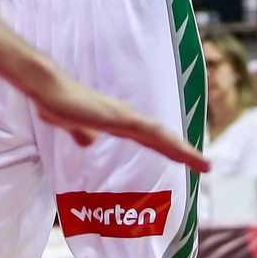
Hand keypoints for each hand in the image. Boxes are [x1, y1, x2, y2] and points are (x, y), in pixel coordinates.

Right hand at [34, 70, 208, 171]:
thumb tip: (89, 141)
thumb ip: (82, 132)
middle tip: (206, 167)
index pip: (149, 139)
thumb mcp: (72, 126)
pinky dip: (169, 143)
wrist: (49, 90)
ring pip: (162, 136)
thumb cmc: (58, 104)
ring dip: (184, 151)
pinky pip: (150, 133)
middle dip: (184, 153)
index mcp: (117, 121)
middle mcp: (126, 117)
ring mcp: (125, 116)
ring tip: (204, 165)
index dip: (168, 150)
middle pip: (161, 138)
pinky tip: (182, 153)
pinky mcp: (120, 118)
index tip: (185, 161)